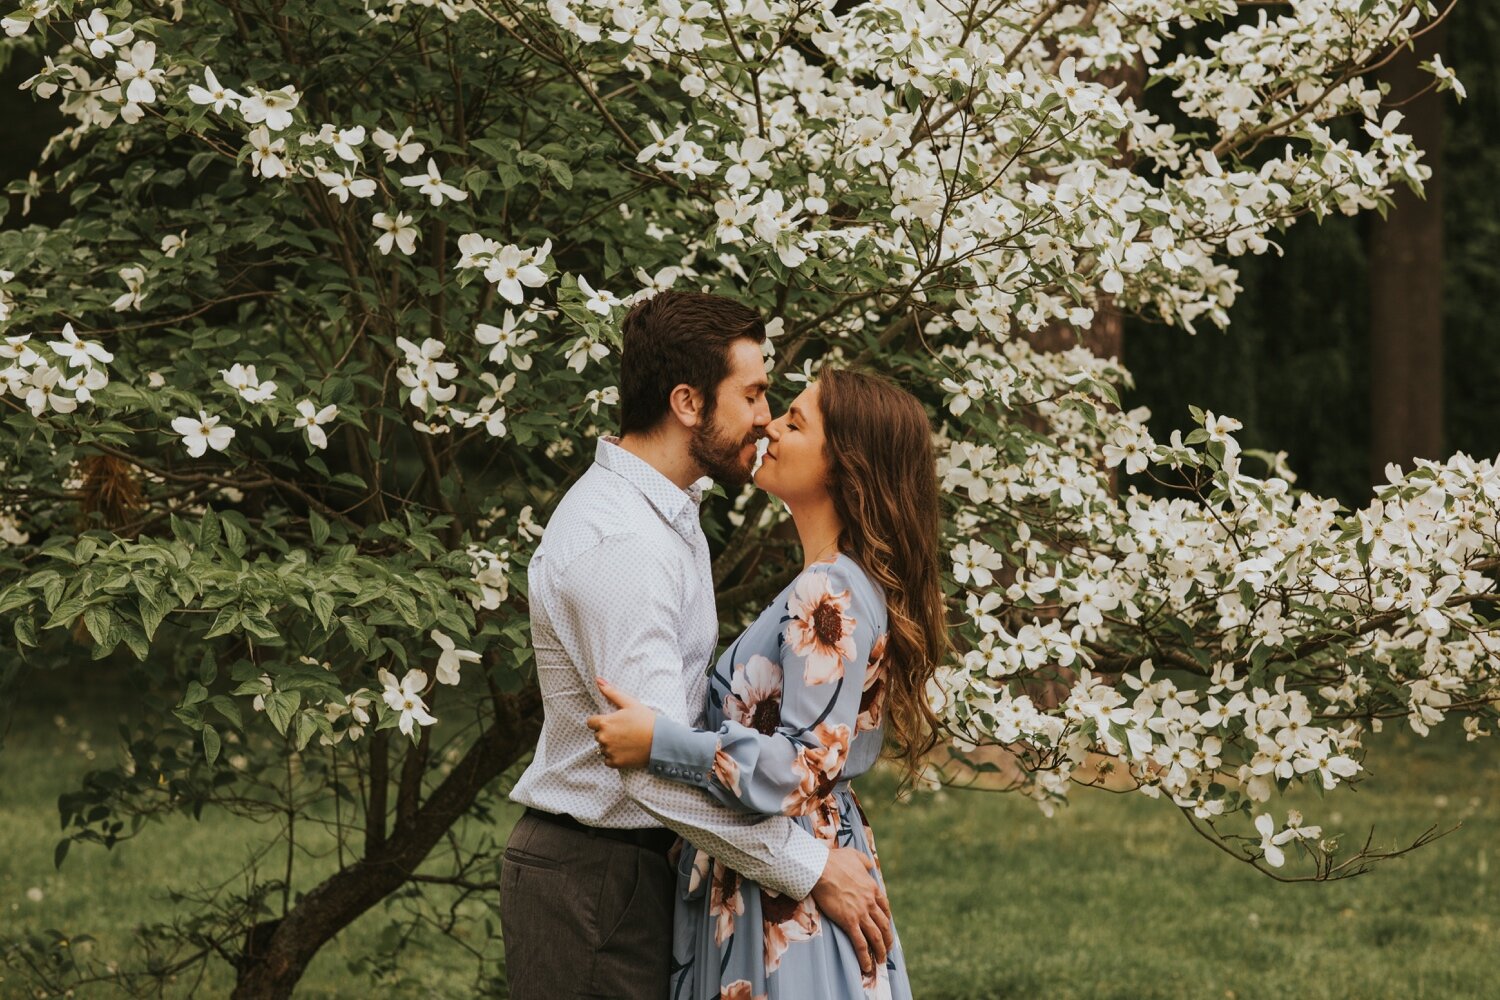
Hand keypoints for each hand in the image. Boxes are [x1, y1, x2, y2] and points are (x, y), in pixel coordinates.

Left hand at [585, 678, 656, 768]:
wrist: (661, 741)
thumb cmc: (646, 720)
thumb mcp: (630, 703)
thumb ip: (611, 692)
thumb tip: (598, 680)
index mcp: (604, 723)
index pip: (591, 722)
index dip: (601, 721)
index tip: (613, 721)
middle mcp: (603, 738)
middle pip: (597, 735)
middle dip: (607, 732)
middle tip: (623, 730)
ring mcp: (609, 751)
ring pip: (602, 747)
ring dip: (610, 744)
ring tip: (626, 740)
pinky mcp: (615, 763)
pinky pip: (607, 760)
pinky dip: (614, 756)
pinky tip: (626, 750)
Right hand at [809, 847, 892, 976]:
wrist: (821, 868)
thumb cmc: (835, 860)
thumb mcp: (855, 856)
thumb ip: (864, 862)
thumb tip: (869, 865)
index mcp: (872, 889)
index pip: (884, 908)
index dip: (886, 920)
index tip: (886, 928)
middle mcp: (870, 903)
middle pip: (884, 925)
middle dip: (887, 939)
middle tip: (887, 949)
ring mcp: (861, 913)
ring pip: (876, 937)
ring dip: (880, 951)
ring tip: (881, 962)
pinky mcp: (849, 922)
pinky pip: (861, 943)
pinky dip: (865, 957)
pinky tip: (867, 967)